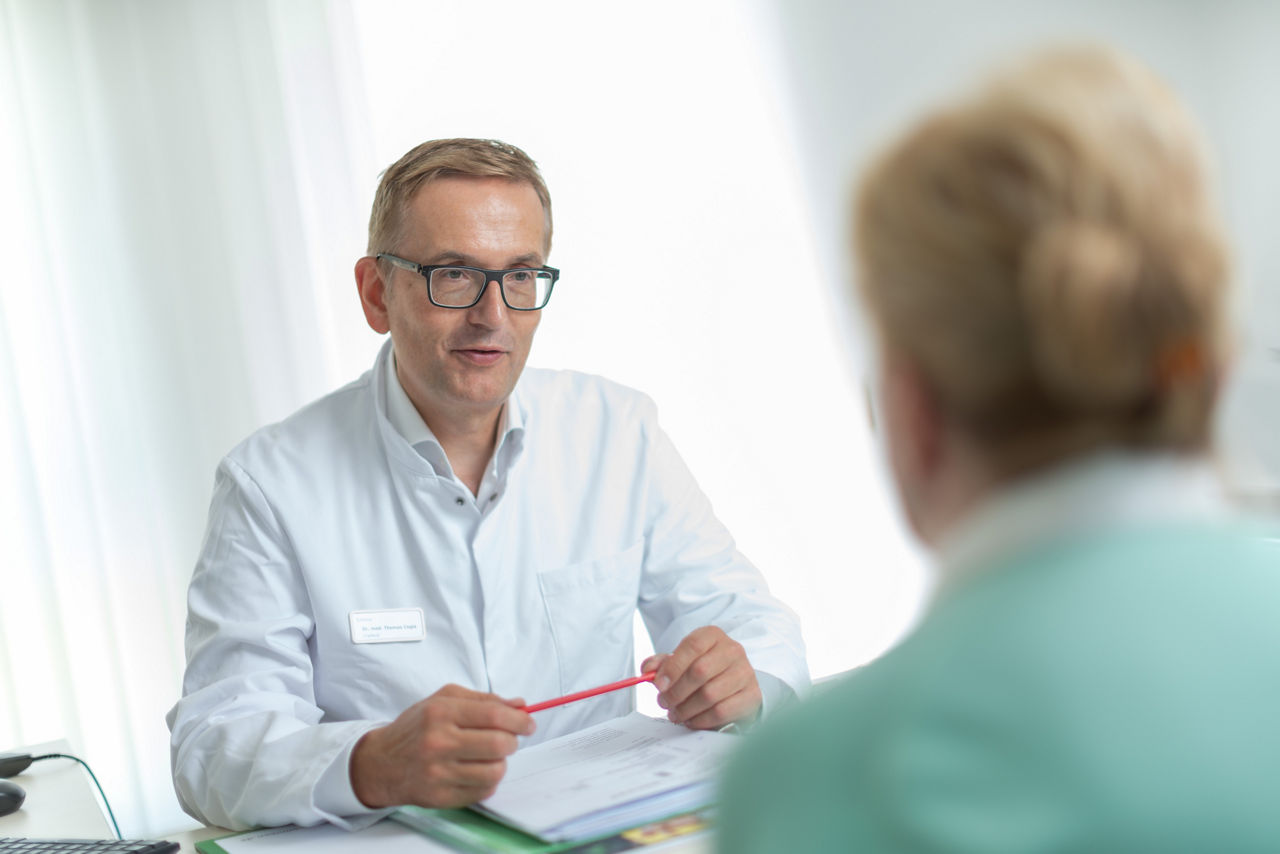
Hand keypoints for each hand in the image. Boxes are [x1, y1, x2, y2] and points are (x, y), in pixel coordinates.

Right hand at [350, 683, 534, 808]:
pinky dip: (486, 782)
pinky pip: (482, 791)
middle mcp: (438, 742)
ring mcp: (438, 772)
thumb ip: (483, 699)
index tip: (528, 723)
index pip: (494, 714)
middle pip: (499, 744)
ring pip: (495, 771)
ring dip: (500, 763)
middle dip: (512, 742)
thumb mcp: (442, 700)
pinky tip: (474, 771)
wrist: (380, 763)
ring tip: (488, 757)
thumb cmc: (416, 728)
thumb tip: (519, 705)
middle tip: (507, 740)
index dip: (519, 720)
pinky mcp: (439, 797)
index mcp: (441, 712)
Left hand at [642, 626, 760, 729]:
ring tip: (675, 714)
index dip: (673, 667)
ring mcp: (745, 672)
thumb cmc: (703, 669)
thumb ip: (662, 663)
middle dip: (676, 692)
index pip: (692, 646)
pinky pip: (722, 711)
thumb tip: (647, 669)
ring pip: (710, 695)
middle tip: (664, 703)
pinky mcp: (752, 695)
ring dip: (686, 709)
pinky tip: (691, 720)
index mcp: (713, 636)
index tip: (658, 685)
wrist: (733, 682)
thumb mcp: (681, 660)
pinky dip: (701, 720)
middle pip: (700, 672)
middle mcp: (733, 650)